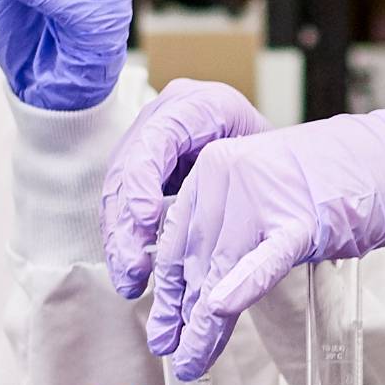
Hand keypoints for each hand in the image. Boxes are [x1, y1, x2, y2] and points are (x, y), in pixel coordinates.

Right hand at [103, 80, 264, 298]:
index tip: (146, 217)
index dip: (144, 178)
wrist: (258, 139)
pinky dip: (124, 239)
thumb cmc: (267, 145)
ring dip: (119, 238)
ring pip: (117, 191)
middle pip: (127, 169)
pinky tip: (130, 270)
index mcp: (196, 106)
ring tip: (129, 278)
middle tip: (134, 265)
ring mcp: (143, 143)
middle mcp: (161, 119)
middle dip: (126, 222)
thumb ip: (249, 182)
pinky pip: (120, 205)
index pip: (158, 137)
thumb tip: (233, 231)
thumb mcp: (266, 155)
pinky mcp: (137, 170)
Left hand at [142, 109, 384, 381]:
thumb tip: (194, 292)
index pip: (177, 239)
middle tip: (172, 351)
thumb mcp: (260, 196)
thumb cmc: (326, 183)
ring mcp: (265, 195)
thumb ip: (225, 229)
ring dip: (205, 324)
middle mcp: (229, 174)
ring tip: (191, 359)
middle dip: (183, 314)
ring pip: (223, 269)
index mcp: (213, 166)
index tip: (163, 325)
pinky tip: (220, 311)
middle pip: (197, 259)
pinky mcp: (301, 218)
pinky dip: (243, 286)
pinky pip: (265, 259)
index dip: (168, 290)